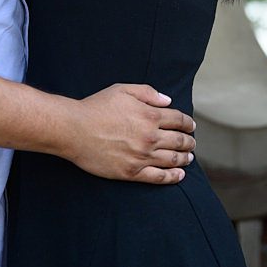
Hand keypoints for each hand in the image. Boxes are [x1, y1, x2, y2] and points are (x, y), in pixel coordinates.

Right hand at [67, 84, 194, 184]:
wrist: (74, 129)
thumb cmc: (96, 107)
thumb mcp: (122, 90)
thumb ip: (148, 93)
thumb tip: (167, 101)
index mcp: (150, 115)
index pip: (179, 120)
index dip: (188, 123)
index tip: (190, 126)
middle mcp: (150, 137)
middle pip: (179, 141)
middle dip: (189, 142)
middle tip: (192, 143)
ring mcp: (142, 156)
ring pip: (172, 160)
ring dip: (184, 158)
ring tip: (188, 158)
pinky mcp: (132, 172)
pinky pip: (158, 177)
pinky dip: (172, 177)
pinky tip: (179, 175)